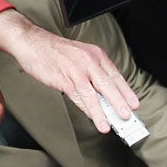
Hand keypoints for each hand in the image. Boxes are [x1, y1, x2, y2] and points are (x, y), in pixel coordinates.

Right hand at [0, 12, 138, 128]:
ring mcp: (76, 69)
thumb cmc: (55, 52)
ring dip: (102, 111)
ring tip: (109, 124)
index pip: (115, 75)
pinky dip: (86, 109)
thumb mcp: (80, 57)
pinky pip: (77, 96)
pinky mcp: (63, 78)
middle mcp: (88, 61)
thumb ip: (93, 74)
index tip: (134, 104)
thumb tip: (105, 95)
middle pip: (108, 84)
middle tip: (128, 115)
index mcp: (95, 55)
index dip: (126, 91)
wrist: (32, 42)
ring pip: (93, 93)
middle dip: (120, 102)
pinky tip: (92, 117)